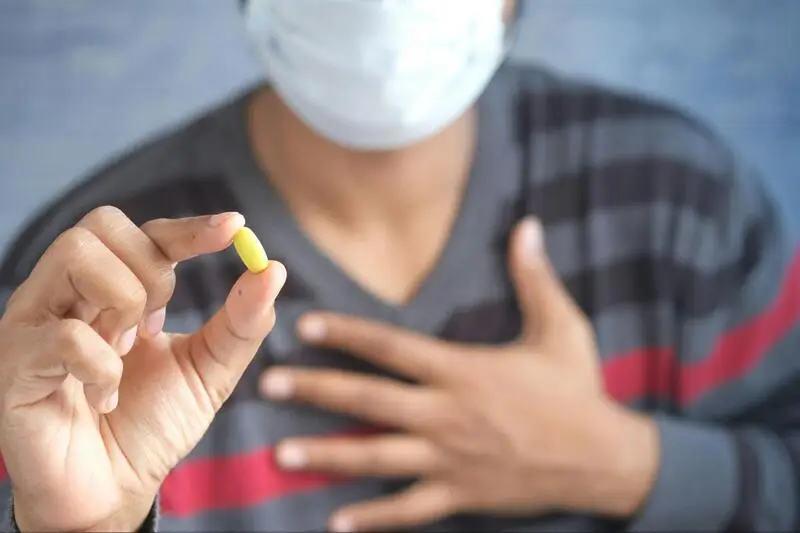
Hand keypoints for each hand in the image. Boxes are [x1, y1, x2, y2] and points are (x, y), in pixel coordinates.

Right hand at [0, 207, 285, 531]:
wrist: (113, 489)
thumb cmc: (154, 424)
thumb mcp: (210, 370)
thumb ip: (241, 323)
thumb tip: (273, 268)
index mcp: (115, 287)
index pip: (148, 233)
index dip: (190, 227)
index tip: (235, 228)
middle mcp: (68, 292)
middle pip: (103, 225)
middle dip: (152, 274)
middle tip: (155, 327)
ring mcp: (35, 320)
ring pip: (78, 256)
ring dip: (124, 308)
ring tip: (125, 354)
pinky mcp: (15, 360)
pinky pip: (66, 334)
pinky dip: (103, 369)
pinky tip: (103, 397)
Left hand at [262, 218, 658, 531]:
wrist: (604, 459)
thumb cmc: (577, 390)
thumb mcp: (561, 327)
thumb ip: (534, 276)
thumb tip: (528, 224)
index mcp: (462, 370)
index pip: (391, 347)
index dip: (345, 333)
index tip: (304, 324)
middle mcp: (446, 413)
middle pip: (368, 399)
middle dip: (315, 391)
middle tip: (267, 385)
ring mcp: (449, 459)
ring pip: (375, 455)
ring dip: (327, 454)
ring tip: (280, 454)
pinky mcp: (460, 494)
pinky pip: (408, 508)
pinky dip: (372, 517)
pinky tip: (335, 521)